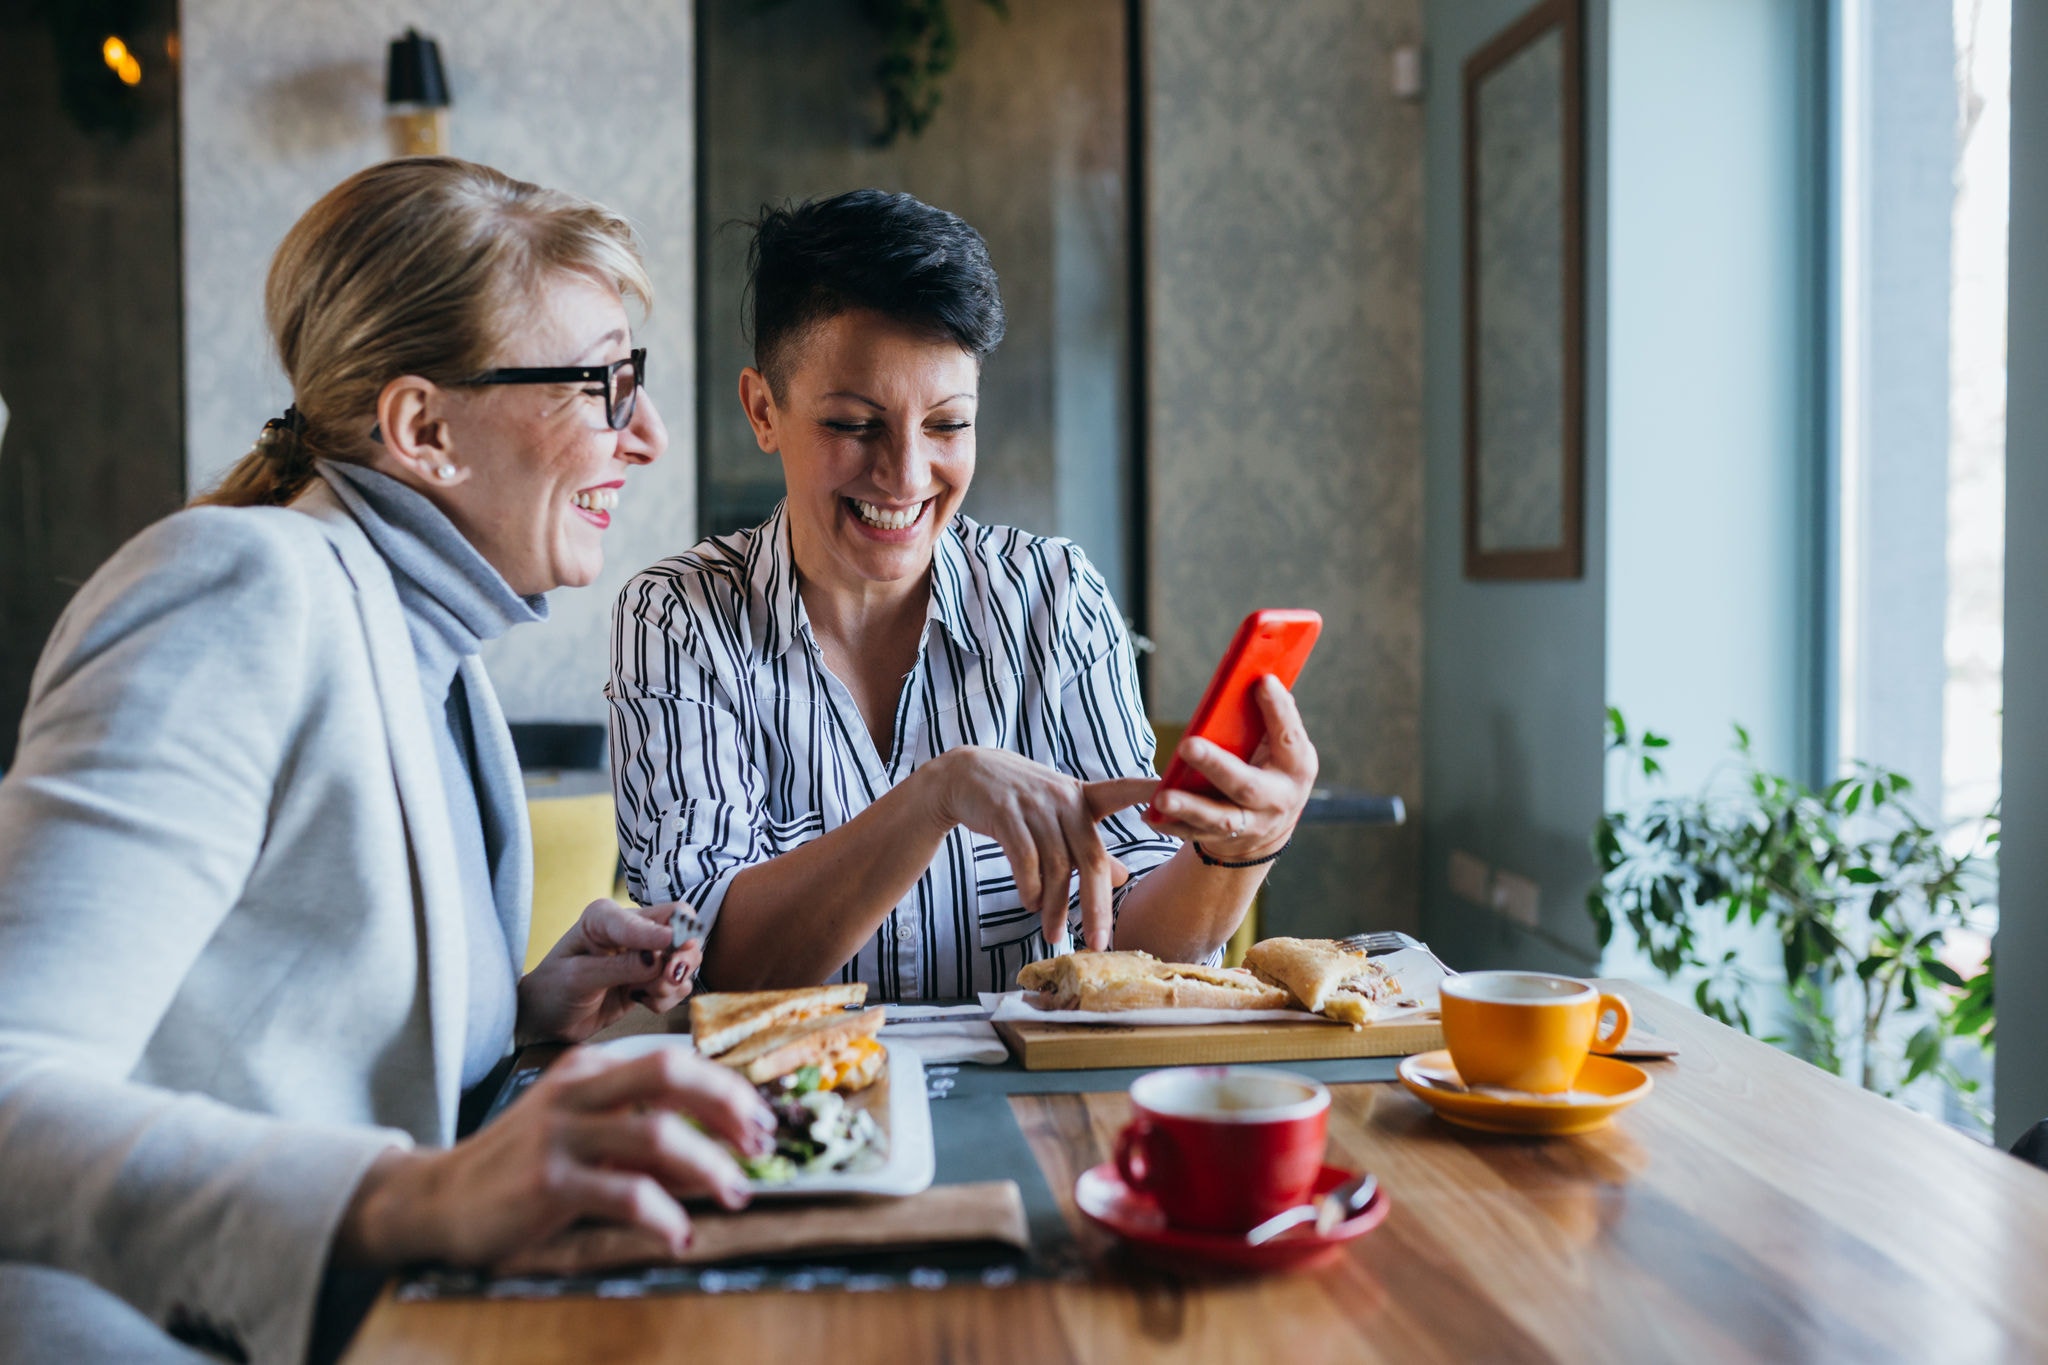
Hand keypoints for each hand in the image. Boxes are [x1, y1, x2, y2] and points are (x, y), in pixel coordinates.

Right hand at [337, 1045, 775, 1272]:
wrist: (438, 1199)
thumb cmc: (521, 1168)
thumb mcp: (584, 1137)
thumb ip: (640, 1137)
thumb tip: (718, 1154)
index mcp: (588, 1070)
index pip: (673, 1061)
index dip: (726, 1088)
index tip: (760, 1120)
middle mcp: (576, 1089)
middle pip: (670, 1072)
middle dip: (728, 1104)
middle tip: (760, 1144)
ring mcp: (559, 1133)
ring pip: (656, 1132)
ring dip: (708, 1166)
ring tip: (735, 1195)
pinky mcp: (547, 1181)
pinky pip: (624, 1192)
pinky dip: (664, 1215)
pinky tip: (680, 1235)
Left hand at [518, 898, 703, 1045]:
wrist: (546, 1019)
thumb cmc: (553, 991)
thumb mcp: (580, 978)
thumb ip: (620, 967)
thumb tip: (659, 958)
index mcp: (607, 917)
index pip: (656, 915)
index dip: (671, 934)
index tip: (669, 955)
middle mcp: (631, 929)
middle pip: (683, 932)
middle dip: (680, 959)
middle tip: (667, 979)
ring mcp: (644, 955)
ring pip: (685, 960)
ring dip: (672, 983)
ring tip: (645, 995)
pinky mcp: (650, 979)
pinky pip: (678, 986)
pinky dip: (667, 998)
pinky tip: (643, 1002)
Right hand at [924, 747, 1157, 951]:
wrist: (964, 776)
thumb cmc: (1019, 801)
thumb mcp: (1058, 817)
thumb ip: (1088, 846)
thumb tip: (1124, 879)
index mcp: (1083, 798)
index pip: (1124, 791)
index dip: (1150, 793)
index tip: (1180, 796)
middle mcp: (1065, 799)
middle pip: (1092, 858)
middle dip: (1096, 905)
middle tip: (1099, 942)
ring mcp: (1035, 805)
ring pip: (1056, 867)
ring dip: (1054, 907)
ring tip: (1053, 934)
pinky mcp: (1006, 813)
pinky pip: (1025, 860)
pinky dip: (1029, 889)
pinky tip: (1030, 905)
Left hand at [1144, 676, 1316, 860]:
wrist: (1270, 826)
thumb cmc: (1272, 767)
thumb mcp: (1283, 746)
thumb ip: (1272, 718)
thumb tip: (1258, 677)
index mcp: (1296, 768)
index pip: (1288, 738)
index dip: (1278, 710)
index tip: (1262, 681)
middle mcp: (1276, 799)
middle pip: (1246, 785)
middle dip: (1216, 765)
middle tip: (1188, 745)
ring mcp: (1250, 824)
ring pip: (1219, 819)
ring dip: (1189, 807)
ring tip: (1163, 796)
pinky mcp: (1223, 840)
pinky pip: (1194, 834)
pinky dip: (1172, 824)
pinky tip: (1151, 815)